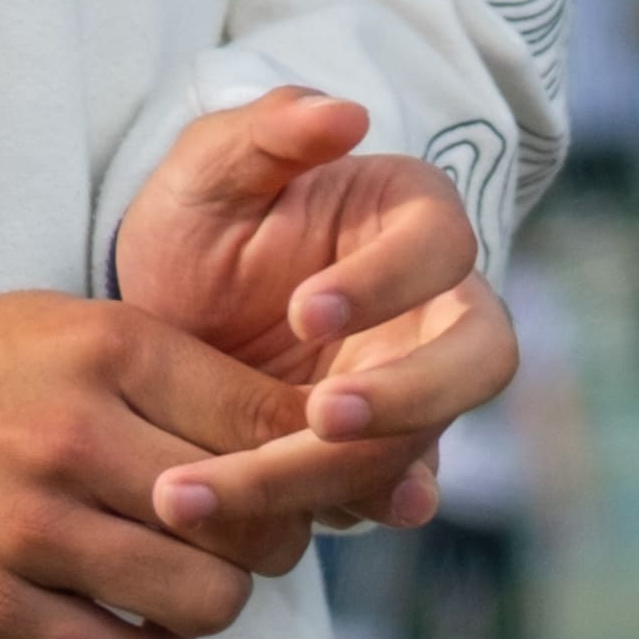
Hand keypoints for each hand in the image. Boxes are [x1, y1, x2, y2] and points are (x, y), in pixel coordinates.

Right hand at [0, 293, 316, 638]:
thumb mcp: (82, 329)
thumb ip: (186, 374)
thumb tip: (314, 433)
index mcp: (110, 350)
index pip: (269, 419)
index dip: (316, 460)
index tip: (310, 478)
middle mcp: (75, 436)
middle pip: (252, 517)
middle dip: (273, 538)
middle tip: (251, 538)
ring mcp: (30, 530)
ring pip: (205, 599)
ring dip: (215, 602)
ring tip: (191, 584)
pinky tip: (151, 636)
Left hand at [110, 93, 522, 564]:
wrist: (158, 328)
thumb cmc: (198, 231)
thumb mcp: (207, 173)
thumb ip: (267, 131)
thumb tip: (345, 113)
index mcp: (409, 220)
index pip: (441, 246)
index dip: (387, 283)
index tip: (304, 312)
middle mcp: (432, 310)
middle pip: (480, 355)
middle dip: (411, 394)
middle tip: (321, 415)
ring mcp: (413, 389)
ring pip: (427, 437)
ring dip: (343, 467)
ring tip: (235, 485)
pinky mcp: (380, 455)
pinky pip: (392, 489)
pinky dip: (362, 510)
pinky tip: (318, 525)